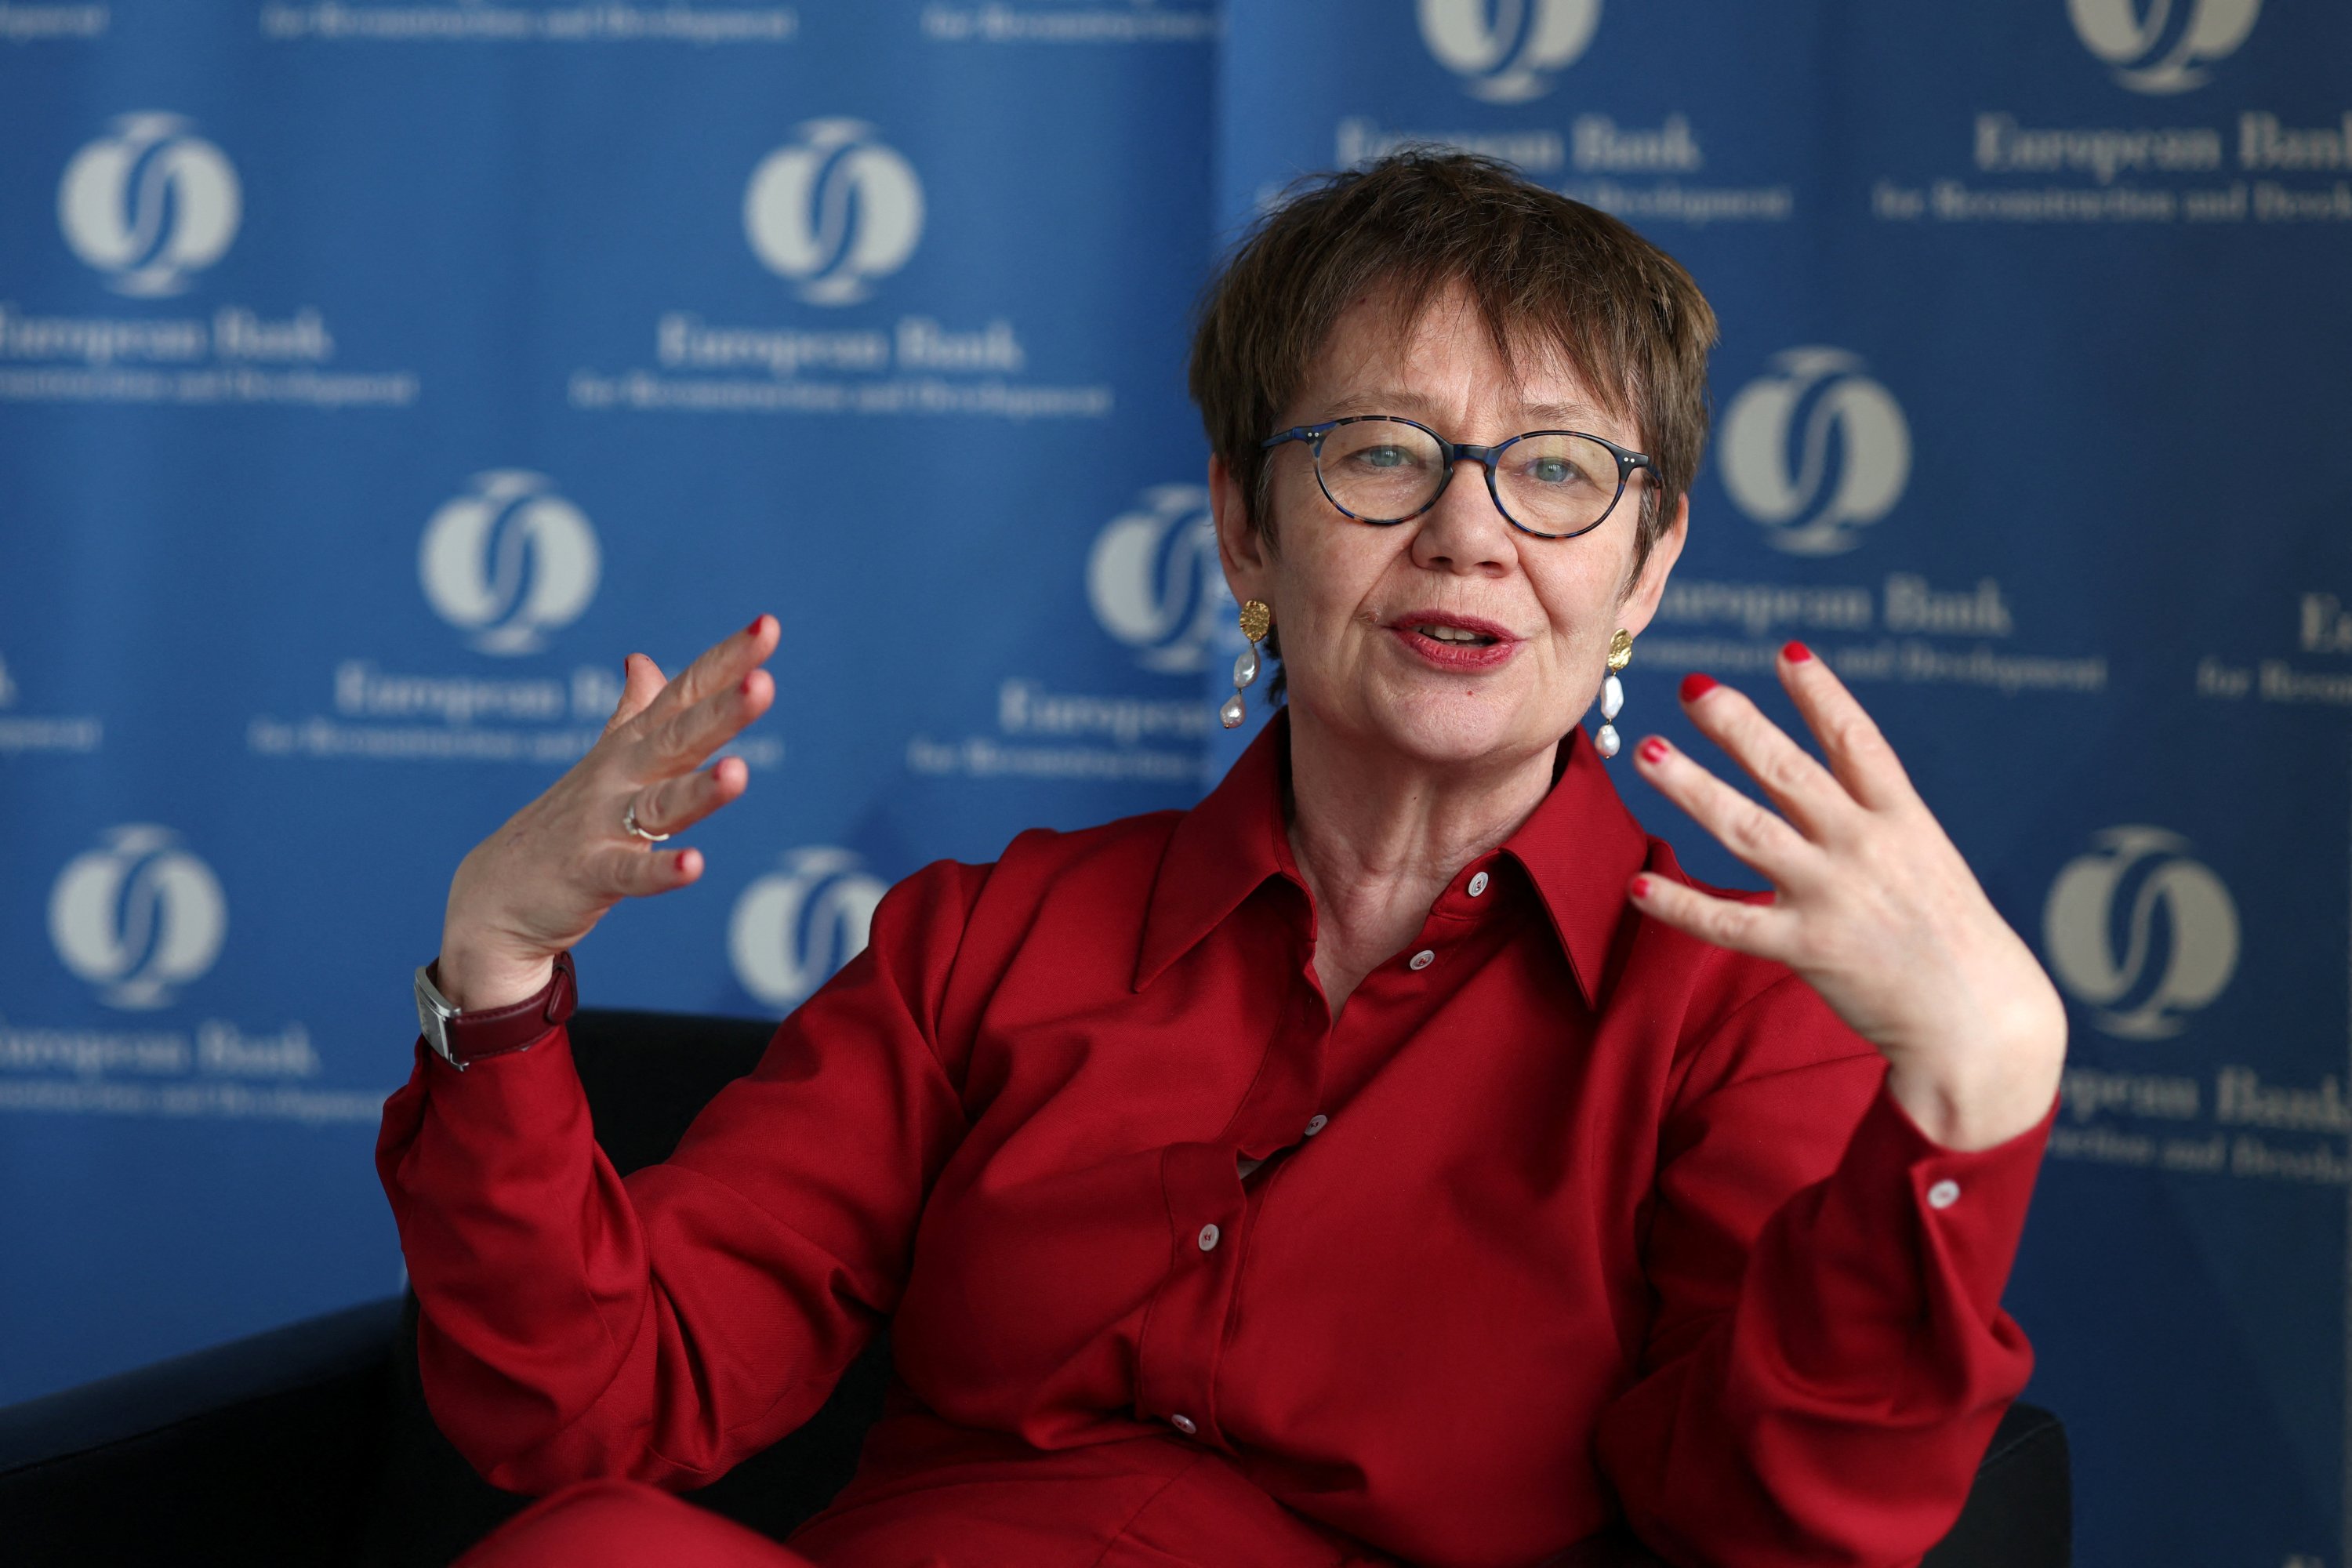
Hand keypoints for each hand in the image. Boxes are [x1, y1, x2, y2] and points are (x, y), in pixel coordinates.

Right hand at [435, 615, 779, 1009]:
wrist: (496, 893)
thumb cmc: (563, 824)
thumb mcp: (604, 760)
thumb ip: (633, 712)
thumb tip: (644, 660)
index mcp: (632, 747)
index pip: (685, 694)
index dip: (727, 661)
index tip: (769, 625)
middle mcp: (621, 775)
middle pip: (679, 738)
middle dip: (722, 711)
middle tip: (763, 684)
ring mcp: (602, 823)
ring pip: (661, 803)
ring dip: (700, 791)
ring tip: (738, 774)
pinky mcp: (590, 874)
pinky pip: (630, 873)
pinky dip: (660, 870)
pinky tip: (694, 865)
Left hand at [1626, 643, 2064, 1151]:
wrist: (1984, 1023)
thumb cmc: (1954, 940)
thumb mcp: (1928, 860)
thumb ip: (1876, 819)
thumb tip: (1833, 769)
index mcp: (1902, 820)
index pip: (1855, 739)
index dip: (1820, 693)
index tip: (1787, 652)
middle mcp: (1865, 847)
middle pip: (1787, 770)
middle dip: (1736, 723)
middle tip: (1692, 687)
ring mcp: (1834, 895)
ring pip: (1747, 828)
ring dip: (1692, 788)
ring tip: (1648, 752)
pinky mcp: (1808, 948)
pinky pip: (1729, 924)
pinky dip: (1681, 906)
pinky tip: (1639, 886)